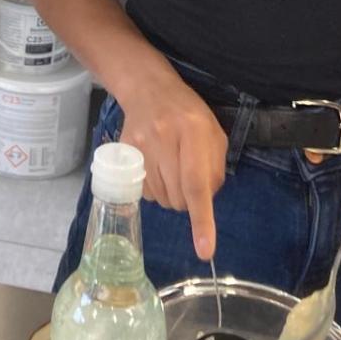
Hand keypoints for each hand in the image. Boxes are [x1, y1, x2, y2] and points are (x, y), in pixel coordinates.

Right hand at [116, 70, 227, 260]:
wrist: (148, 88)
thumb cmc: (187, 113)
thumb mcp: (213, 133)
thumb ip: (215, 168)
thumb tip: (206, 203)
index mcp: (193, 130)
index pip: (197, 183)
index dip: (202, 220)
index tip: (205, 251)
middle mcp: (165, 138)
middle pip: (178, 198)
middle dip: (188, 200)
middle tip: (188, 178)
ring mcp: (141, 145)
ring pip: (161, 199)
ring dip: (171, 195)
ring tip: (171, 169)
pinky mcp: (125, 151)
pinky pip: (145, 192)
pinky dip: (155, 189)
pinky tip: (157, 168)